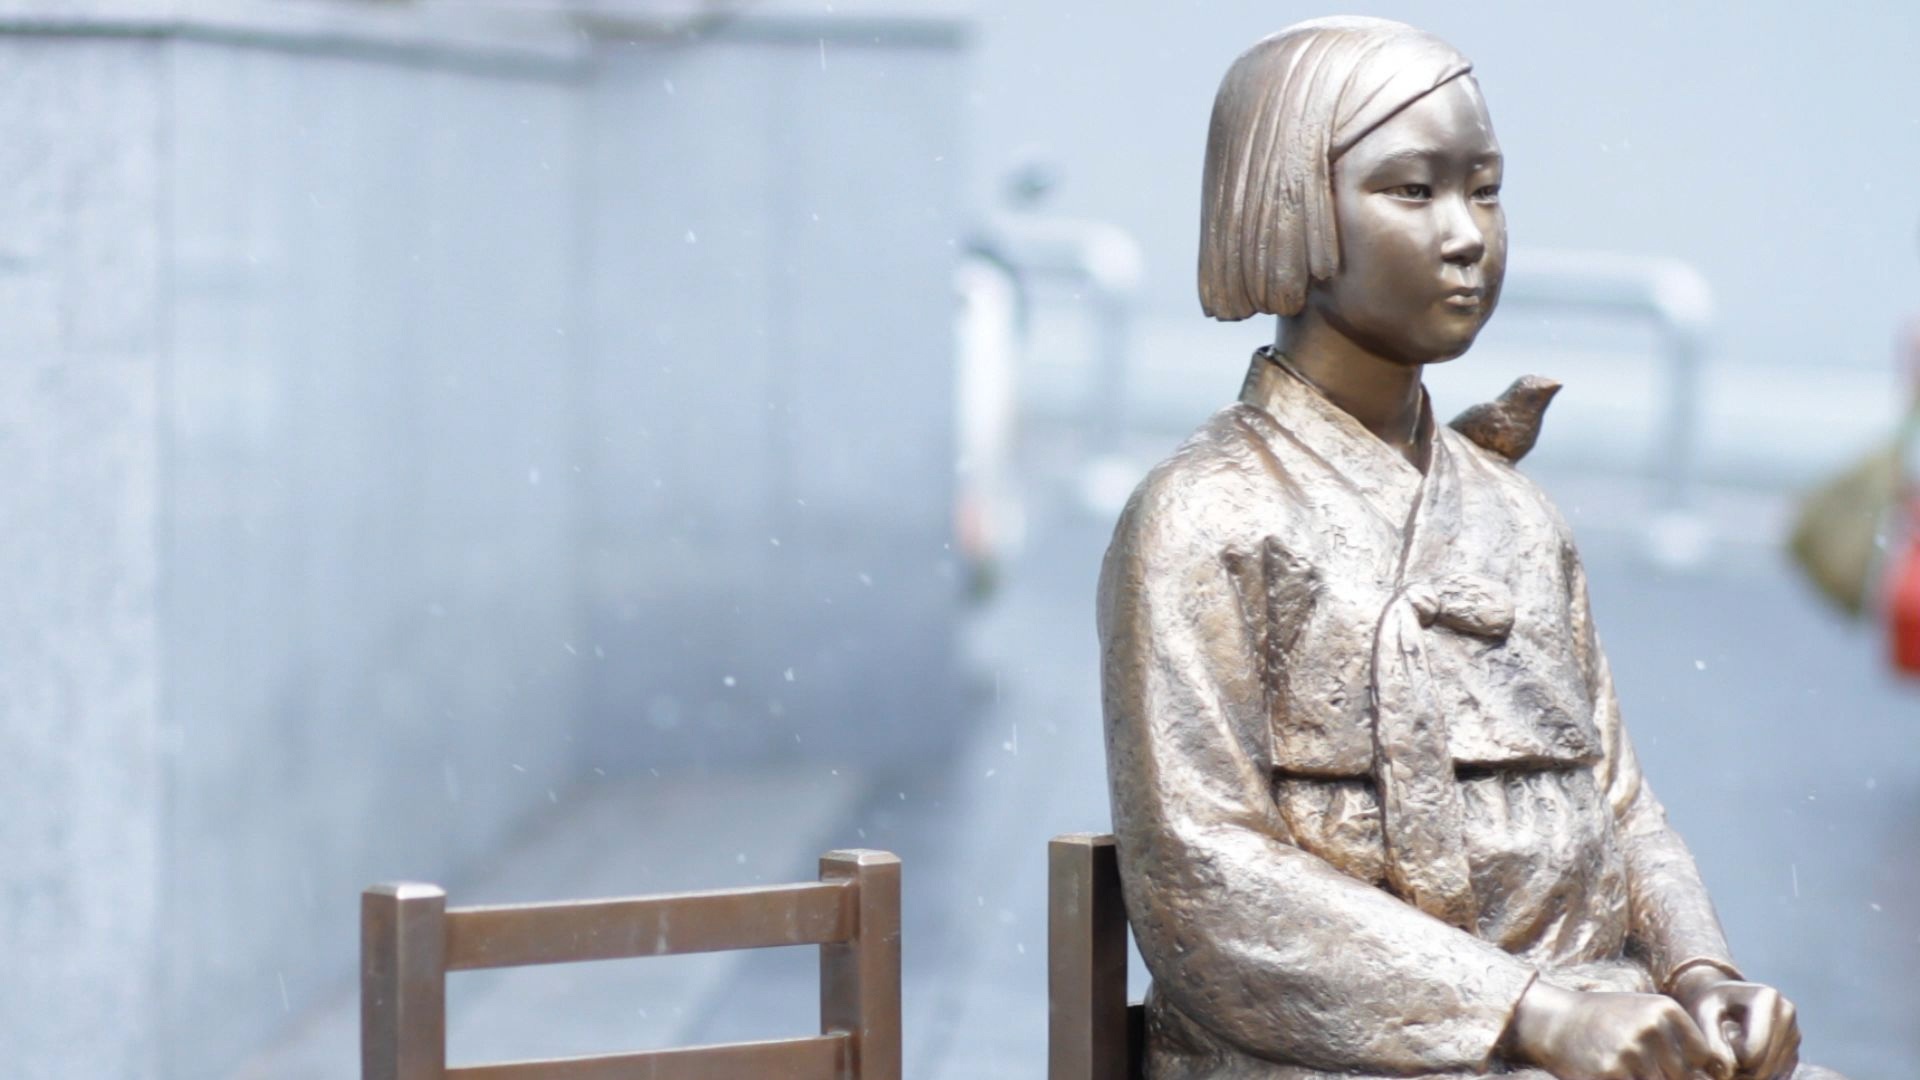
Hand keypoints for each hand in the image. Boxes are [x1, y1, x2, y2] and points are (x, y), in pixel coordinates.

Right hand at [1507, 980, 1729, 1079]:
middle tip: (1639, 1064)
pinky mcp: (1610, 1072)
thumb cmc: (1605, 1021)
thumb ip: (1679, 1039)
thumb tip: (1718, 1073)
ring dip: (1646, 1079)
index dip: (1691, 1069)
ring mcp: (1631, 1051)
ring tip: (1624, 1065)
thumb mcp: (1644, 1015)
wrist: (1553, 1020)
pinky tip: (1613, 1072)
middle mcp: (1651, 1027)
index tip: (1667, 1065)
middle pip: (1683, 1076)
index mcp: (1665, 1009)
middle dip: (1667, 1078)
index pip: (1704, 1056)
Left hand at [1670, 966, 1801, 1079]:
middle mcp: (1787, 1012)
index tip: (1713, 1055)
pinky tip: (1740, 1061)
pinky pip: (1780, 1075)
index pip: (1753, 1051)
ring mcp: (1794, 1030)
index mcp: (1766, 998)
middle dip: (1739, 1073)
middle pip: (1765, 1066)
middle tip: (1718, 1066)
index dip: (1730, 1062)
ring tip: (1726, 1059)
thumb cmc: (1710, 1004)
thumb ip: (1711, 1042)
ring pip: (1773, 1073)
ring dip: (1748, 1075)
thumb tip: (1726, 1073)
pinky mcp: (1795, 1046)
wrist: (1723, 997)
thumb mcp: (1703, 1015)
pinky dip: (1759, 1075)